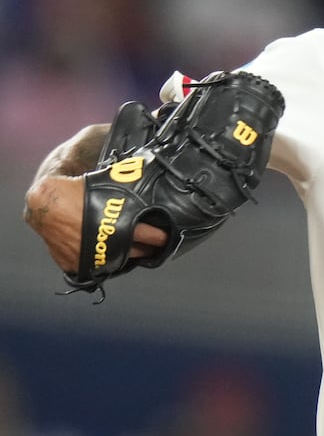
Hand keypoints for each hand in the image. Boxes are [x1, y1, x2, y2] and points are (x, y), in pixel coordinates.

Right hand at [24, 175, 168, 274]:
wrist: (44, 203)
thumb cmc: (76, 190)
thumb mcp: (108, 182)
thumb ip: (129, 182)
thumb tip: (150, 168)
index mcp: (120, 224)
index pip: (150, 235)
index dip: (160, 236)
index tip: (166, 235)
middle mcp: (107, 244)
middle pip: (137, 251)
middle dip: (148, 247)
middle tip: (156, 243)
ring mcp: (90, 257)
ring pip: (119, 262)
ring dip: (129, 255)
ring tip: (138, 249)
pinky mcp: (75, 264)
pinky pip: (96, 266)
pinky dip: (105, 260)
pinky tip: (112, 252)